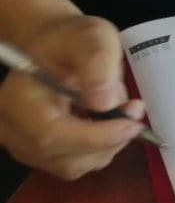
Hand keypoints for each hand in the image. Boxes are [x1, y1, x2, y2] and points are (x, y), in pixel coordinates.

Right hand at [0, 15, 144, 179]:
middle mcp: (10, 128)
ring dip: (107, 145)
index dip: (96, 136)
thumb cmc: (70, 40)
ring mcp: (21, 145)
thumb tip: (105, 102)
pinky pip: (73, 164)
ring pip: (72, 166)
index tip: (133, 123)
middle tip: (134, 111)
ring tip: (118, 110)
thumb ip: (98, 63)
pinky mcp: (36, 154)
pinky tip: (105, 122)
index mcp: (16, 97)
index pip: (51, 134)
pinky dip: (98, 149)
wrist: (53, 48)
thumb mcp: (91, 36)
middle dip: (109, 140)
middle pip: (63, 157)